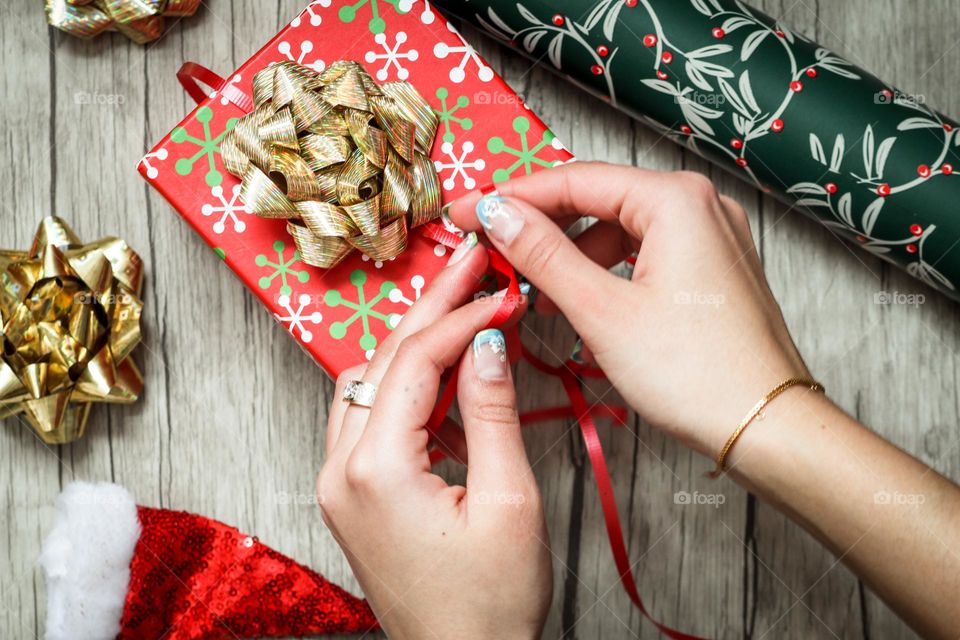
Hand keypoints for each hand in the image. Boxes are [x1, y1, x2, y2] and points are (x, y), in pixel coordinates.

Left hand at [317, 243, 551, 639]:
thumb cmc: (490, 602)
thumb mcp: (508, 501)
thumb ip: (491, 411)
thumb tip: (488, 338)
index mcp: (376, 471)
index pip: (414, 361)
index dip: (462, 317)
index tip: (504, 290)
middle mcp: (340, 470)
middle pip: (382, 361)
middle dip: (432, 308)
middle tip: (472, 263)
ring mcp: (338, 483)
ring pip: (367, 382)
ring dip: (414, 341)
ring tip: (461, 303)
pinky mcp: (350, 493)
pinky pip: (367, 415)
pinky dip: (404, 382)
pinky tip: (443, 367)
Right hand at [446, 162, 810, 456]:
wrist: (768, 427)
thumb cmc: (697, 374)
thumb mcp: (603, 311)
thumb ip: (544, 254)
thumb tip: (498, 213)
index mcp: (676, 200)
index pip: (574, 180)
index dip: (511, 196)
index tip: (466, 212)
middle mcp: (700, 205)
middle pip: (598, 199)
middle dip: (541, 226)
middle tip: (490, 246)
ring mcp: (712, 236)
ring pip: (621, 228)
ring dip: (572, 254)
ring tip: (533, 290)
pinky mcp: (713, 269)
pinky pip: (646, 253)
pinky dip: (607, 271)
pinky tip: (579, 301)